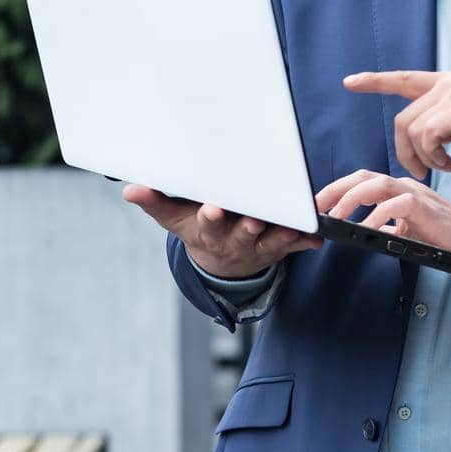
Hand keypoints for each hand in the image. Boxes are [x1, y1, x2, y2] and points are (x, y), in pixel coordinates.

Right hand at [122, 184, 320, 278]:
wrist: (222, 262)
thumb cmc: (200, 229)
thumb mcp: (175, 219)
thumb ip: (156, 202)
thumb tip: (130, 189)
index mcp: (209, 231)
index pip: (208, 224)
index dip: (211, 217)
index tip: (212, 208)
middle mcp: (236, 240)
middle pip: (243, 233)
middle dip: (248, 226)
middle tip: (254, 218)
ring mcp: (260, 245)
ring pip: (272, 240)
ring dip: (282, 233)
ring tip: (292, 226)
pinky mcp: (281, 246)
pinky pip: (296, 244)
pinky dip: (307, 240)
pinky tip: (319, 237)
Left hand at [314, 169, 450, 257]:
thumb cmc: (440, 233)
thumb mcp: (405, 228)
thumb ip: (386, 224)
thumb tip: (363, 230)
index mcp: (396, 190)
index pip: (361, 181)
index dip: (337, 189)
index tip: (317, 203)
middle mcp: (402, 186)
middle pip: (363, 177)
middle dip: (336, 189)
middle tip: (316, 206)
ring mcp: (413, 193)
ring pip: (377, 184)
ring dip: (352, 199)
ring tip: (337, 216)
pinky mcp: (423, 206)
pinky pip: (395, 205)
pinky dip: (379, 215)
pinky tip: (368, 228)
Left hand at [343, 70, 450, 177]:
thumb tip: (435, 137)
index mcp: (450, 82)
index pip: (405, 78)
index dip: (377, 81)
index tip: (351, 82)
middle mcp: (449, 85)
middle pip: (404, 117)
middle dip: (404, 150)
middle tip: (421, 171)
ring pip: (414, 129)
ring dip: (422, 157)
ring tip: (441, 169)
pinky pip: (430, 136)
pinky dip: (435, 157)